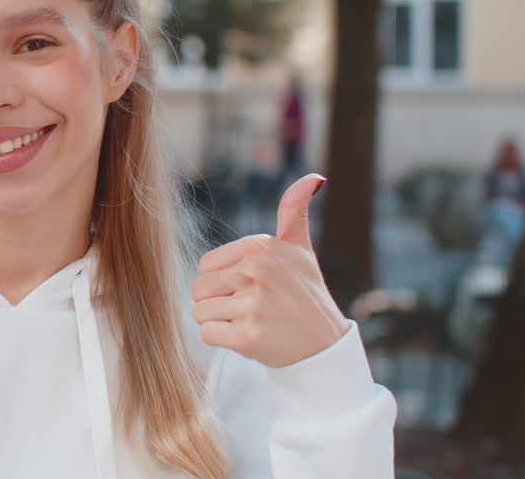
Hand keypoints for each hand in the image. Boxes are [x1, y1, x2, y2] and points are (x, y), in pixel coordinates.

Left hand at [191, 174, 348, 367]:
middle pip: (199, 289)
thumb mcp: (300, 249)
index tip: (254, 288)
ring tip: (252, 322)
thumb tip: (314, 177)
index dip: (224, 280)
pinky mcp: (247, 337)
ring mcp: (252, 304)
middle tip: (252, 309)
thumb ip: (294, 211)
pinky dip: (222, 340)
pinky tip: (248, 338)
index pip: (206, 265)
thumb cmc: (306, 294)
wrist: (325, 345)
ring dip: (220, 322)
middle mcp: (255, 270)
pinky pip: (206, 334)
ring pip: (200, 312)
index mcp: (260, 246)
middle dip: (218, 302)